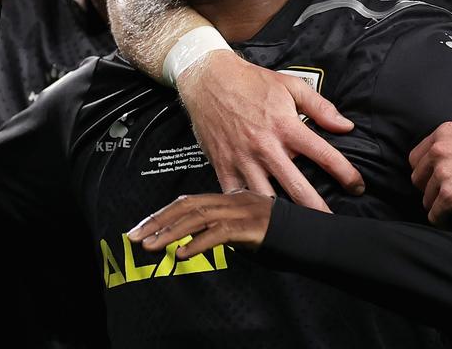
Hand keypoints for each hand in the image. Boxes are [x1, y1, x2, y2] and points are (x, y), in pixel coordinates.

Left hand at [128, 190, 274, 258]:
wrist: (317, 238)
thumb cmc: (285, 238)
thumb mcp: (248, 233)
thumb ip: (225, 231)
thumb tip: (198, 240)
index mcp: (233, 198)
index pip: (190, 202)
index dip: (163, 214)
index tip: (143, 228)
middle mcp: (236, 200)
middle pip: (188, 206)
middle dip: (157, 221)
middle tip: (134, 236)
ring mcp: (245, 211)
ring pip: (198, 218)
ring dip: (170, 233)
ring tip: (149, 246)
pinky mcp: (253, 226)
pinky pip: (219, 233)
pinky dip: (197, 243)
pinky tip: (181, 254)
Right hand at [177, 51, 363, 212]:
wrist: (208, 78)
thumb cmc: (252, 81)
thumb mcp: (290, 85)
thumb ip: (320, 107)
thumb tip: (346, 126)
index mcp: (286, 126)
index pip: (324, 155)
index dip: (346, 174)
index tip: (358, 186)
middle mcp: (266, 147)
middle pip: (298, 188)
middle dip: (318, 209)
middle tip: (332, 224)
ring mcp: (243, 159)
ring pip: (266, 199)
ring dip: (283, 216)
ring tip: (298, 230)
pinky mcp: (223, 166)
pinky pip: (235, 197)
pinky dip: (246, 211)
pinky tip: (258, 223)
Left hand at [409, 66, 451, 223]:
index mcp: (447, 132)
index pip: (418, 155)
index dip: (430, 168)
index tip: (447, 175)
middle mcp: (440, 151)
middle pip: (417, 177)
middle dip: (430, 187)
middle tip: (451, 193)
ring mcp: (444, 175)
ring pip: (425, 198)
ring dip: (438, 204)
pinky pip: (435, 216)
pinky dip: (444, 220)